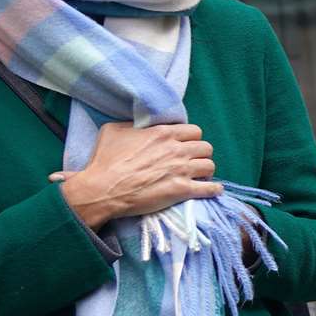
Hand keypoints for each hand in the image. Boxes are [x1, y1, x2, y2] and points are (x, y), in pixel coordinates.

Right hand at [51, 123, 221, 228]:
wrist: (102, 189)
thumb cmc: (105, 160)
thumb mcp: (114, 131)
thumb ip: (132, 125)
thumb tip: (139, 125)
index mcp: (163, 133)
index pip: (194, 131)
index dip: (191, 139)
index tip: (185, 146)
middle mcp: (177, 149)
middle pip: (206, 147)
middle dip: (200, 154)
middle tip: (192, 162)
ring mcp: (181, 170)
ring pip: (210, 165)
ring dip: (206, 171)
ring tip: (200, 176)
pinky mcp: (182, 190)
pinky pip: (210, 188)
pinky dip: (213, 189)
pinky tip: (212, 190)